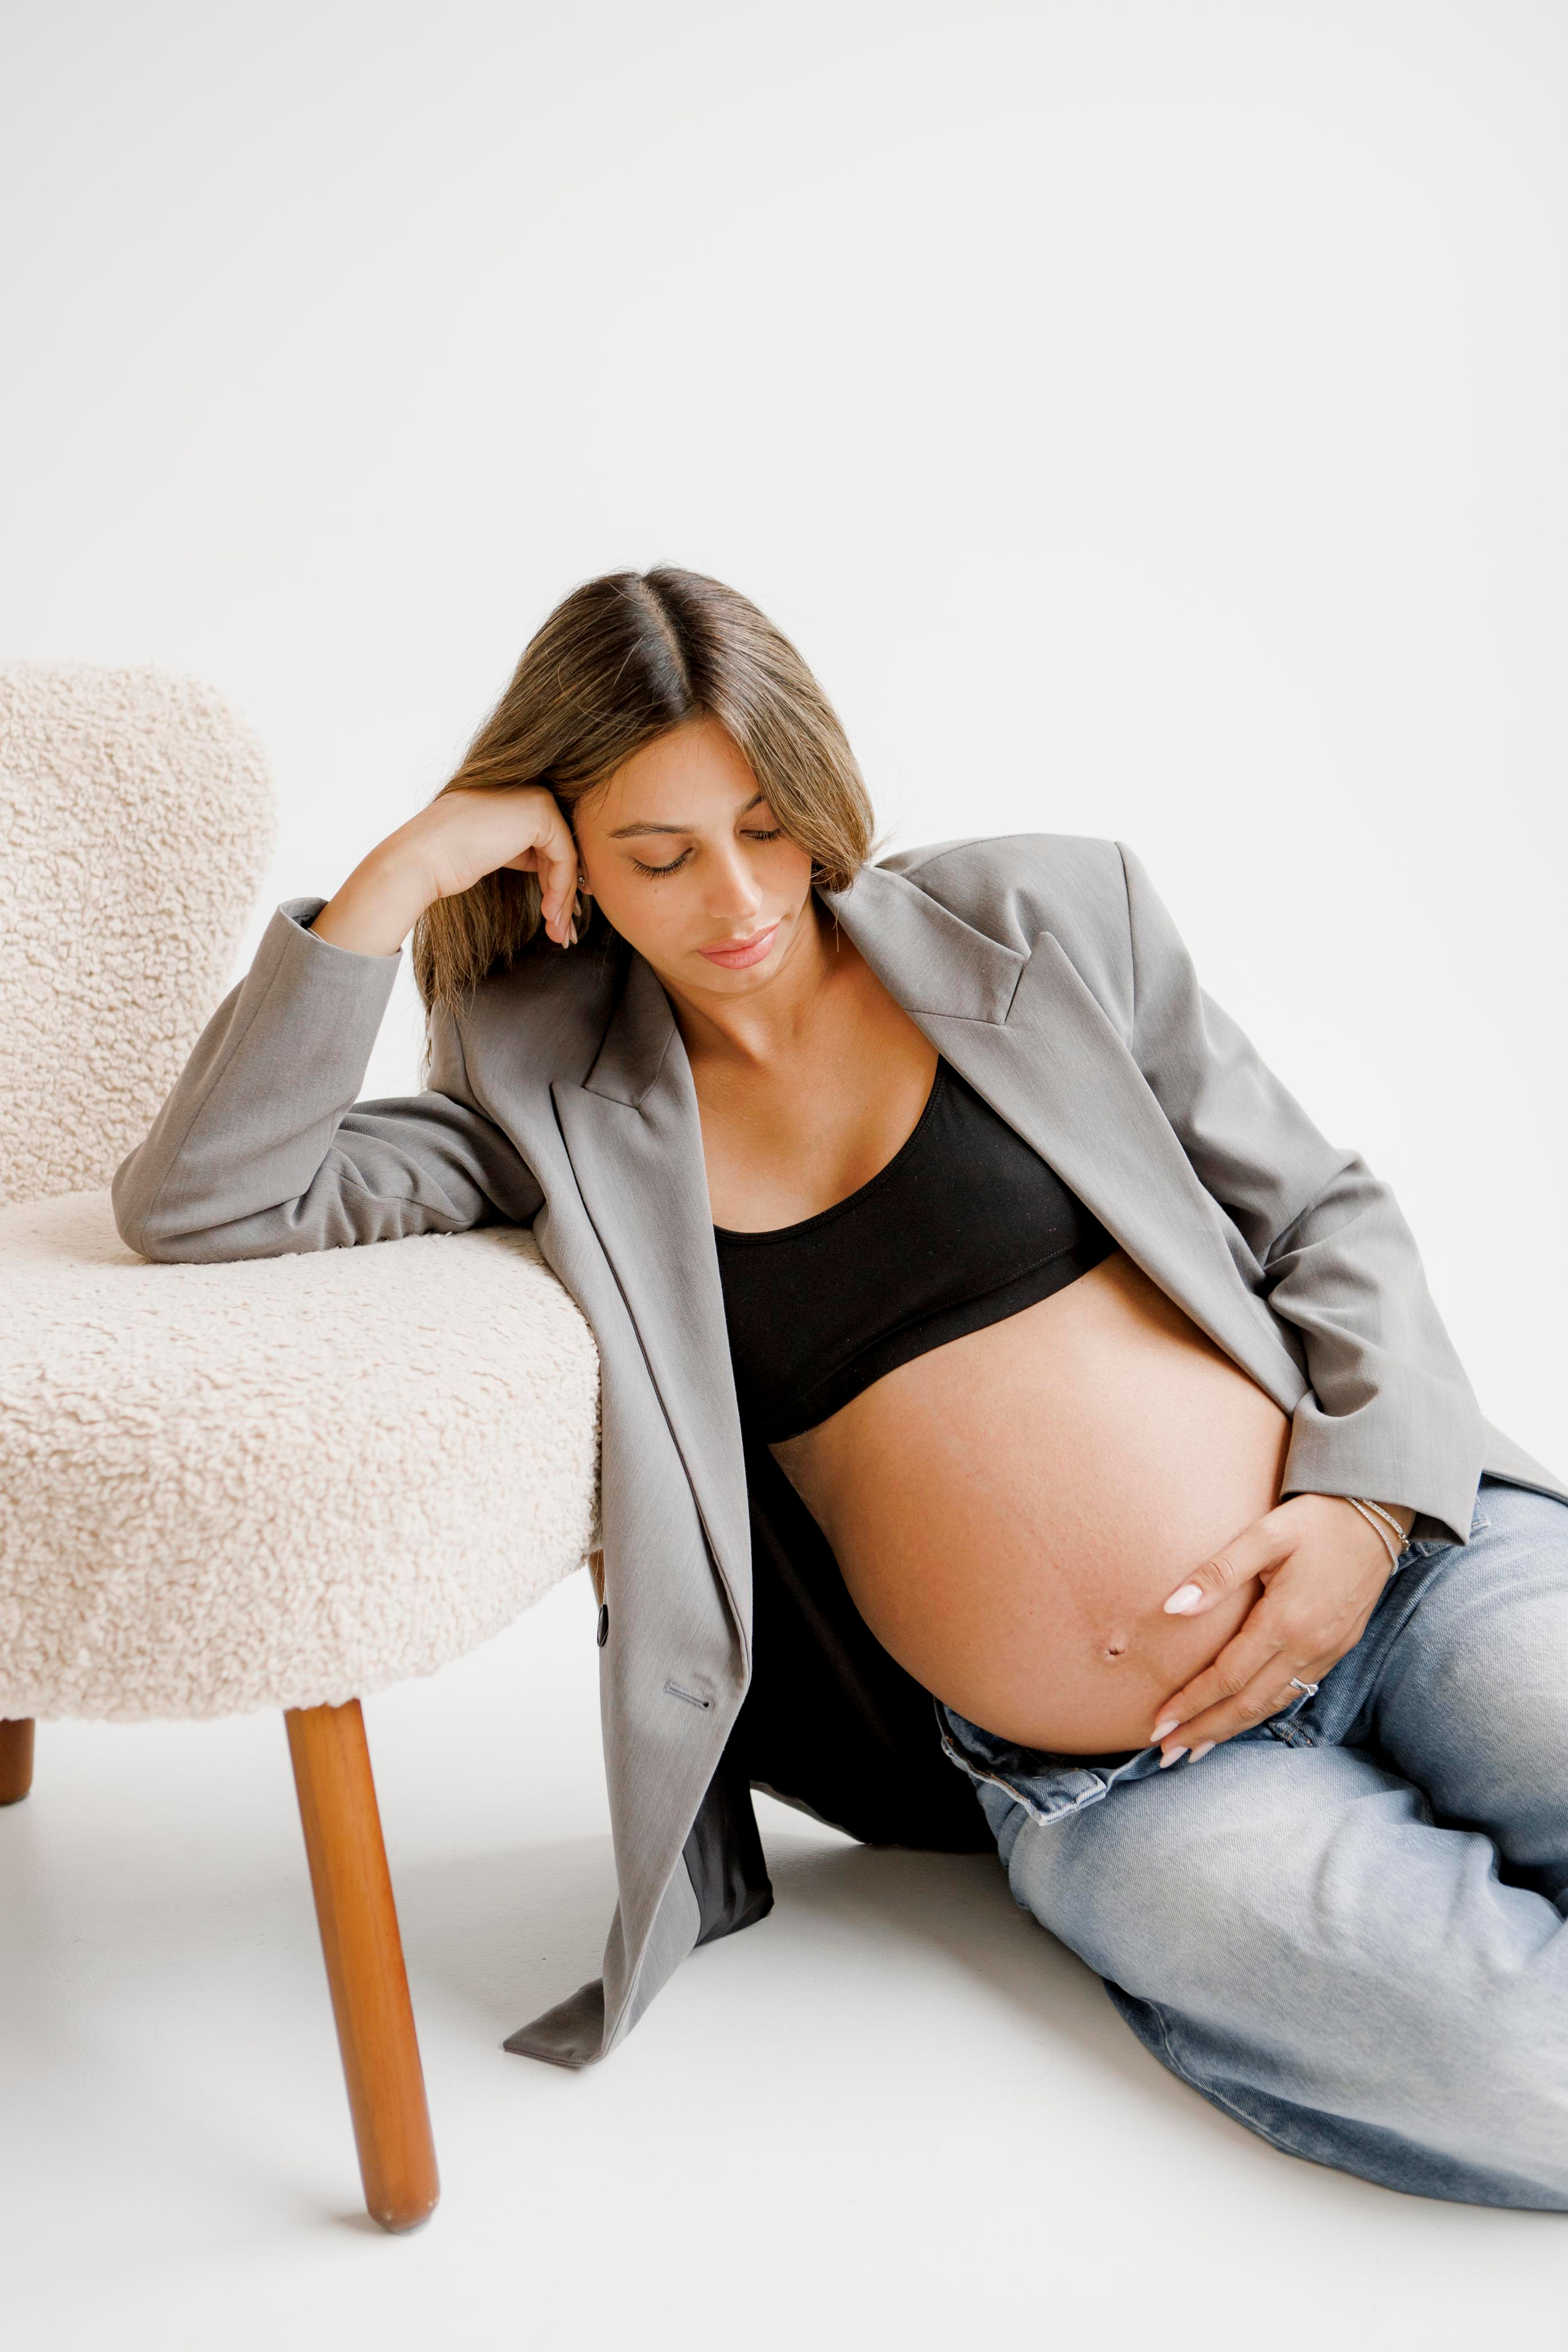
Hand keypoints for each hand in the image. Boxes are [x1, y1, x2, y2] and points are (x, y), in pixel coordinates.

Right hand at [313, 784, 579, 956]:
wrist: (421, 857)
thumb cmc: (446, 861)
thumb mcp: (493, 851)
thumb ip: (522, 851)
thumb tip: (559, 877)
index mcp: (515, 796)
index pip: (550, 842)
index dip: (558, 882)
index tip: (558, 915)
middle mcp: (528, 790)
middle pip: (561, 849)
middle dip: (564, 895)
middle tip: (563, 931)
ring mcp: (535, 798)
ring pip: (567, 857)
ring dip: (564, 899)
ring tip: (558, 932)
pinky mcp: (540, 813)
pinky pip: (565, 857)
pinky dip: (561, 889)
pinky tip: (549, 913)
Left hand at [1146, 1493, 1399, 1766]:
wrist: (1377, 1513)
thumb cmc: (1315, 1520)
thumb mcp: (1263, 1534)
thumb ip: (1217, 1573)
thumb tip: (1171, 1607)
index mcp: (1286, 1620)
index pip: (1228, 1677)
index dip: (1191, 1703)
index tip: (1158, 1724)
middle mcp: (1309, 1646)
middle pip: (1249, 1704)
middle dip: (1205, 1730)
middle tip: (1166, 1754)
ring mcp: (1327, 1651)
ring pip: (1274, 1704)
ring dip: (1233, 1729)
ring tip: (1197, 1748)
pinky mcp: (1339, 1648)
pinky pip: (1296, 1692)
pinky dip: (1264, 1712)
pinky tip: (1243, 1717)